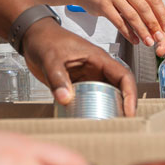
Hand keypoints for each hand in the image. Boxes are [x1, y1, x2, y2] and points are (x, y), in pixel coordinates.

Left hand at [21, 19, 137, 115]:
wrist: (33, 38)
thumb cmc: (45, 40)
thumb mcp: (51, 58)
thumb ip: (57, 78)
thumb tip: (65, 98)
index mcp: (98, 58)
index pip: (124, 75)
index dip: (130, 94)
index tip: (129, 112)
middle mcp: (97, 69)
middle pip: (119, 89)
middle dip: (123, 107)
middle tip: (120, 125)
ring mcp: (88, 77)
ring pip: (106, 95)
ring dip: (109, 109)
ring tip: (107, 126)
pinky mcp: (78, 85)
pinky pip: (91, 98)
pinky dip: (93, 109)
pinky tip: (88, 120)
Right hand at [76, 0, 164, 49]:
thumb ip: (141, 2)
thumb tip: (159, 23)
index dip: (163, 15)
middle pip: (144, 9)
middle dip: (154, 26)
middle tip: (160, 38)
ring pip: (132, 16)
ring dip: (142, 32)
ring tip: (148, 42)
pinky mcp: (103, 5)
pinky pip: (119, 22)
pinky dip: (128, 33)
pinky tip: (134, 40)